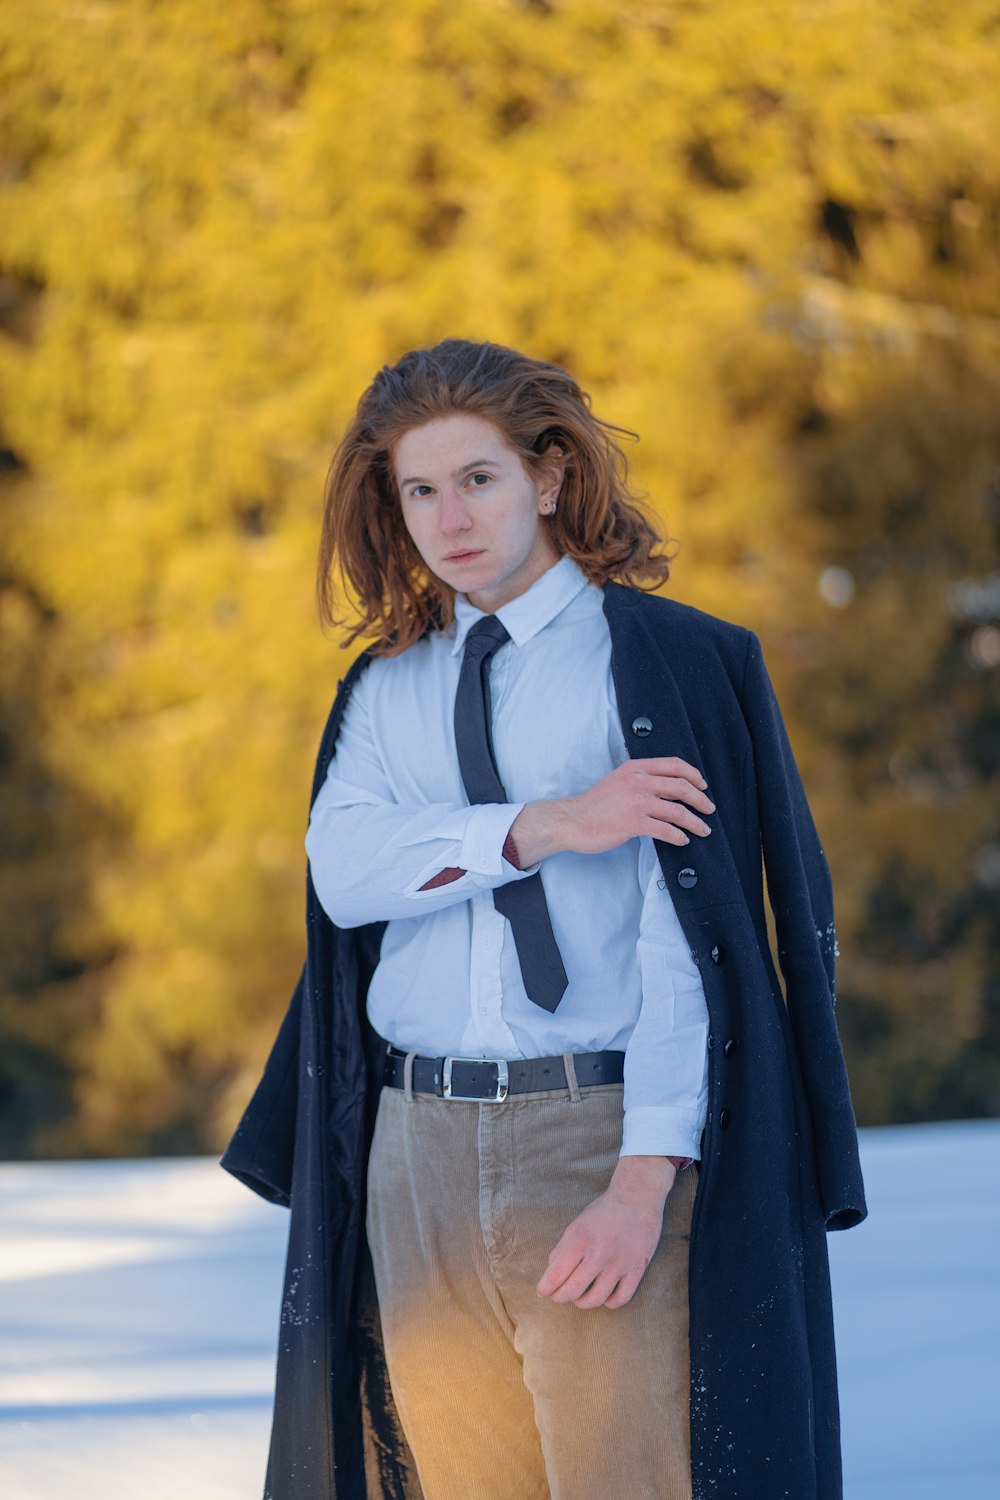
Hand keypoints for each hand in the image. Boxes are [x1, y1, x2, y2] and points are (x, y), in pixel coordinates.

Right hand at [511, 757, 714, 865]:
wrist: (571, 820)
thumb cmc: (595, 804)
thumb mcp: (619, 781)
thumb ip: (642, 780)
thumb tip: (669, 789)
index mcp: (636, 768)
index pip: (674, 765)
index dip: (694, 775)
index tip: (702, 786)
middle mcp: (638, 781)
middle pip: (681, 786)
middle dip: (700, 799)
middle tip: (709, 809)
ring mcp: (636, 802)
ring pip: (677, 810)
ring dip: (695, 822)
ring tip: (703, 830)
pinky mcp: (633, 823)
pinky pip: (665, 830)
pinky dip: (678, 836)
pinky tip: (682, 840)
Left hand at [535, 1156, 676, 1310]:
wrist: (636, 1197)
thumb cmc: (603, 1212)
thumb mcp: (577, 1224)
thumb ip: (562, 1248)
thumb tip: (551, 1271)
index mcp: (581, 1239)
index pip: (556, 1274)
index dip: (545, 1288)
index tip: (542, 1292)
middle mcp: (600, 1252)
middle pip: (573, 1290)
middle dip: (560, 1298)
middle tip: (558, 1296)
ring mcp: (620, 1262)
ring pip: (596, 1299)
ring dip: (582, 1303)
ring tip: (579, 1298)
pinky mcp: (638, 1268)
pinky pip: (622, 1298)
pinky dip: (609, 1303)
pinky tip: (604, 1297)